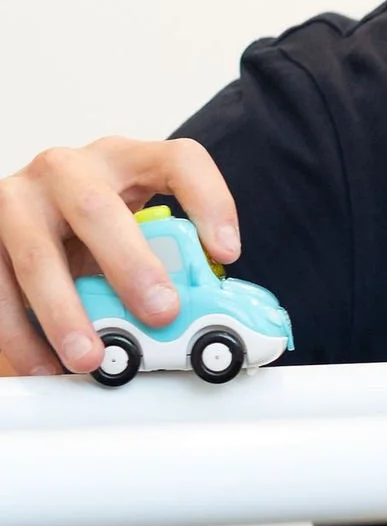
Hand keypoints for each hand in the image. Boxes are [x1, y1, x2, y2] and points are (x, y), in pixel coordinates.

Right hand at [0, 137, 239, 377]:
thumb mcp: (131, 233)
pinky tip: (41, 364)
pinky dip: (19, 332)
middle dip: (131, 266)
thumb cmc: (91, 234)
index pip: (178, 161)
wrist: (21, 225)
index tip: (227, 253)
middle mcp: (68, 169)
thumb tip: (206, 324)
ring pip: (38, 253)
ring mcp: (17, 198)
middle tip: (160, 313)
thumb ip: (164, 263)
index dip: (210, 201)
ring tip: (90, 358)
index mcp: (124, 161)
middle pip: (99, 209)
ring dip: (65, 312)